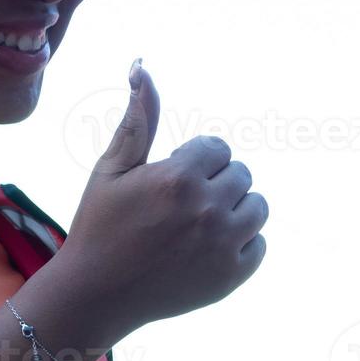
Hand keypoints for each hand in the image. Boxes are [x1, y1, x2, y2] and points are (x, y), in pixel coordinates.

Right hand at [60, 61, 268, 341]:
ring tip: (201, 223)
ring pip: (258, 207)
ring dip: (236, 210)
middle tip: (184, 205)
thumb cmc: (102, 225)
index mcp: (178, 178)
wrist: (99, 293)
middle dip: (217, 183)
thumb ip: (138, 120)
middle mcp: (207, 210)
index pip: (219, 149)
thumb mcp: (113, 169)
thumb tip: (141, 67)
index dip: (196, 162)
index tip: (173, 180)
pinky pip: (260, 244)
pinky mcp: (234, 275)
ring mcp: (224, 245)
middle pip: (242, 175)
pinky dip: (241, 244)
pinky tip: (207, 250)